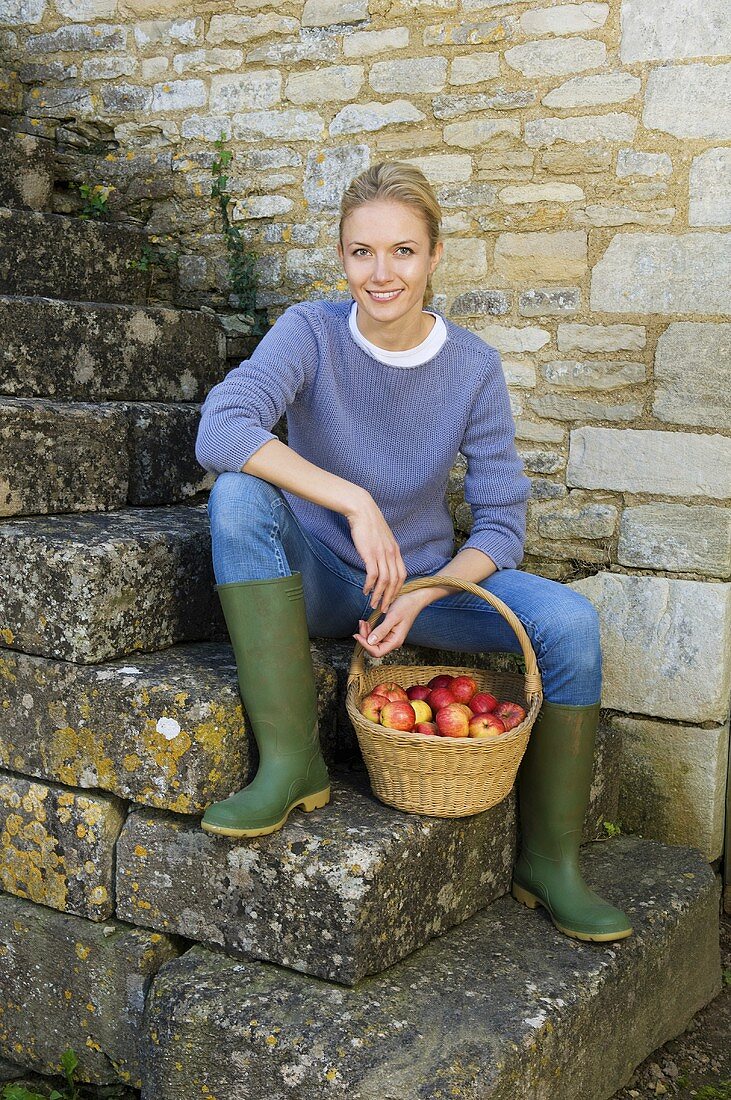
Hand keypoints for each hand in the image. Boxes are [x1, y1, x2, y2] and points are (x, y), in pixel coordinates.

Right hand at [345, 494, 406, 613]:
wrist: (361, 510)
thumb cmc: (368, 524)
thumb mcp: (382, 538)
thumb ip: (384, 550)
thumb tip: (381, 562)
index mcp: (395, 550)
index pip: (402, 575)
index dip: (398, 589)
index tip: (391, 598)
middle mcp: (391, 553)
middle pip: (395, 581)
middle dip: (390, 597)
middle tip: (384, 608)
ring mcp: (381, 554)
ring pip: (385, 581)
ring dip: (379, 595)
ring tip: (373, 604)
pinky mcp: (370, 553)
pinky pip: (373, 575)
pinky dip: (370, 585)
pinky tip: (365, 591)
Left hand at [353, 592, 425, 658]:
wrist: (414, 600)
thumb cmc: (406, 607)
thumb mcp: (392, 617)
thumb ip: (382, 630)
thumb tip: (370, 641)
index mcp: (395, 641)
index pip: (377, 652)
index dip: (365, 645)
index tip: (357, 635)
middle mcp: (392, 642)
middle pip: (373, 648)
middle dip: (364, 638)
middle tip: (361, 624)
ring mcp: (390, 638)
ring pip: (373, 642)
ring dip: (366, 634)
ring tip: (363, 622)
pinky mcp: (388, 633)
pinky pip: (376, 636)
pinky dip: (369, 631)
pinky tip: (367, 623)